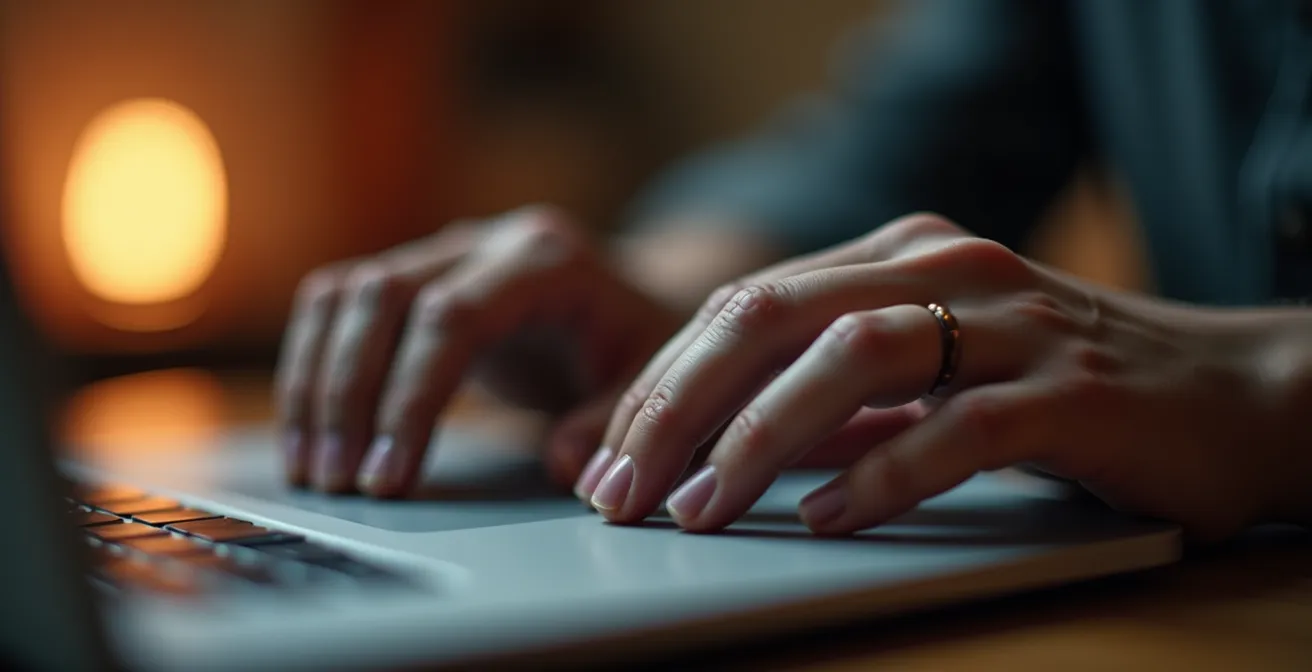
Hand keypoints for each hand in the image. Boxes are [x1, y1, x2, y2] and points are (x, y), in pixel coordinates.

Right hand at [276, 206, 680, 495]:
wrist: (629, 302)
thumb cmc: (634, 344)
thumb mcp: (646, 383)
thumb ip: (608, 421)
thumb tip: (565, 465)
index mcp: (546, 260)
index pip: (453, 316)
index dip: (410, 397)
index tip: (388, 475)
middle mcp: (485, 241)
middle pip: (383, 296)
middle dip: (350, 394)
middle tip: (338, 480)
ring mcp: (442, 251)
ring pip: (345, 294)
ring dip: (317, 382)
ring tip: (312, 469)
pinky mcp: (412, 274)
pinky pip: (338, 304)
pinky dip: (312, 365)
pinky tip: (309, 430)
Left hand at [575, 213, 1297, 540]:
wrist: (1231, 393)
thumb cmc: (1058, 389)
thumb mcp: (931, 374)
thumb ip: (836, 396)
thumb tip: (714, 451)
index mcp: (896, 254)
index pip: (743, 305)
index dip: (658, 381)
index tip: (601, 455)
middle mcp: (944, 266)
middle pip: (771, 313)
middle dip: (677, 404)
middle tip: (619, 488)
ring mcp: (1010, 322)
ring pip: (852, 357)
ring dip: (759, 438)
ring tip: (699, 509)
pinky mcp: (1070, 390)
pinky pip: (956, 428)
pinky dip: (879, 475)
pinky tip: (823, 522)